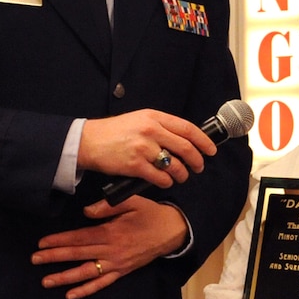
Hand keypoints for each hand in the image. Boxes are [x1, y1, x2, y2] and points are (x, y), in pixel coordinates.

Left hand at [32, 197, 187, 298]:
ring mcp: (116, 264)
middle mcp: (111, 251)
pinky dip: (86, 290)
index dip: (60, 240)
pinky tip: (71, 295)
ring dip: (65, 277)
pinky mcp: (122, 272)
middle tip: (35, 260)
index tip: (42, 243)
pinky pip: (102, 283)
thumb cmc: (150, 214)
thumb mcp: (132, 201)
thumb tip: (86, 212)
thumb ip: (108, 206)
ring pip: (86, 273)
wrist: (173, 232)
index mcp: (111, 232)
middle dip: (54, 258)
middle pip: (78, 255)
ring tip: (46, 281)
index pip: (79, 238)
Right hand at [76, 109, 216, 189]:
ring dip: (183, 174)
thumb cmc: (113, 132)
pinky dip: (167, 181)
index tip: (211, 149)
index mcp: (153, 117)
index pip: (187, 128)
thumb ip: (160, 126)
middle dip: (197, 160)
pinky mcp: (135, 165)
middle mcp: (150, 130)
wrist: (87, 141)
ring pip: (174, 164)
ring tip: (182, 176)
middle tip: (199, 166)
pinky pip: (160, 177)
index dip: (203, 140)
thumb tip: (184, 139)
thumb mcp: (138, 119)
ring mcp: (143, 148)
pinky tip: (166, 181)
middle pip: (185, 147)